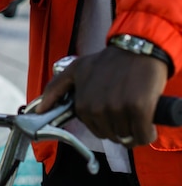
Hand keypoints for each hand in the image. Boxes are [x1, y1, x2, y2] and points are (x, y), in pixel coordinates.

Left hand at [36, 47, 168, 146]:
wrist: (137, 48)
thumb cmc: (109, 61)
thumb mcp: (76, 70)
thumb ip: (55, 89)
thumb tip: (37, 111)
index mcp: (83, 104)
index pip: (96, 131)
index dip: (106, 123)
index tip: (112, 109)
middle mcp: (98, 109)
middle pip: (112, 136)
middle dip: (119, 127)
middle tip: (125, 106)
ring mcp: (118, 109)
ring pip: (127, 137)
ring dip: (134, 129)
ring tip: (136, 108)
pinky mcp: (138, 109)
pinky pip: (143, 135)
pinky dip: (147, 132)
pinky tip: (148, 119)